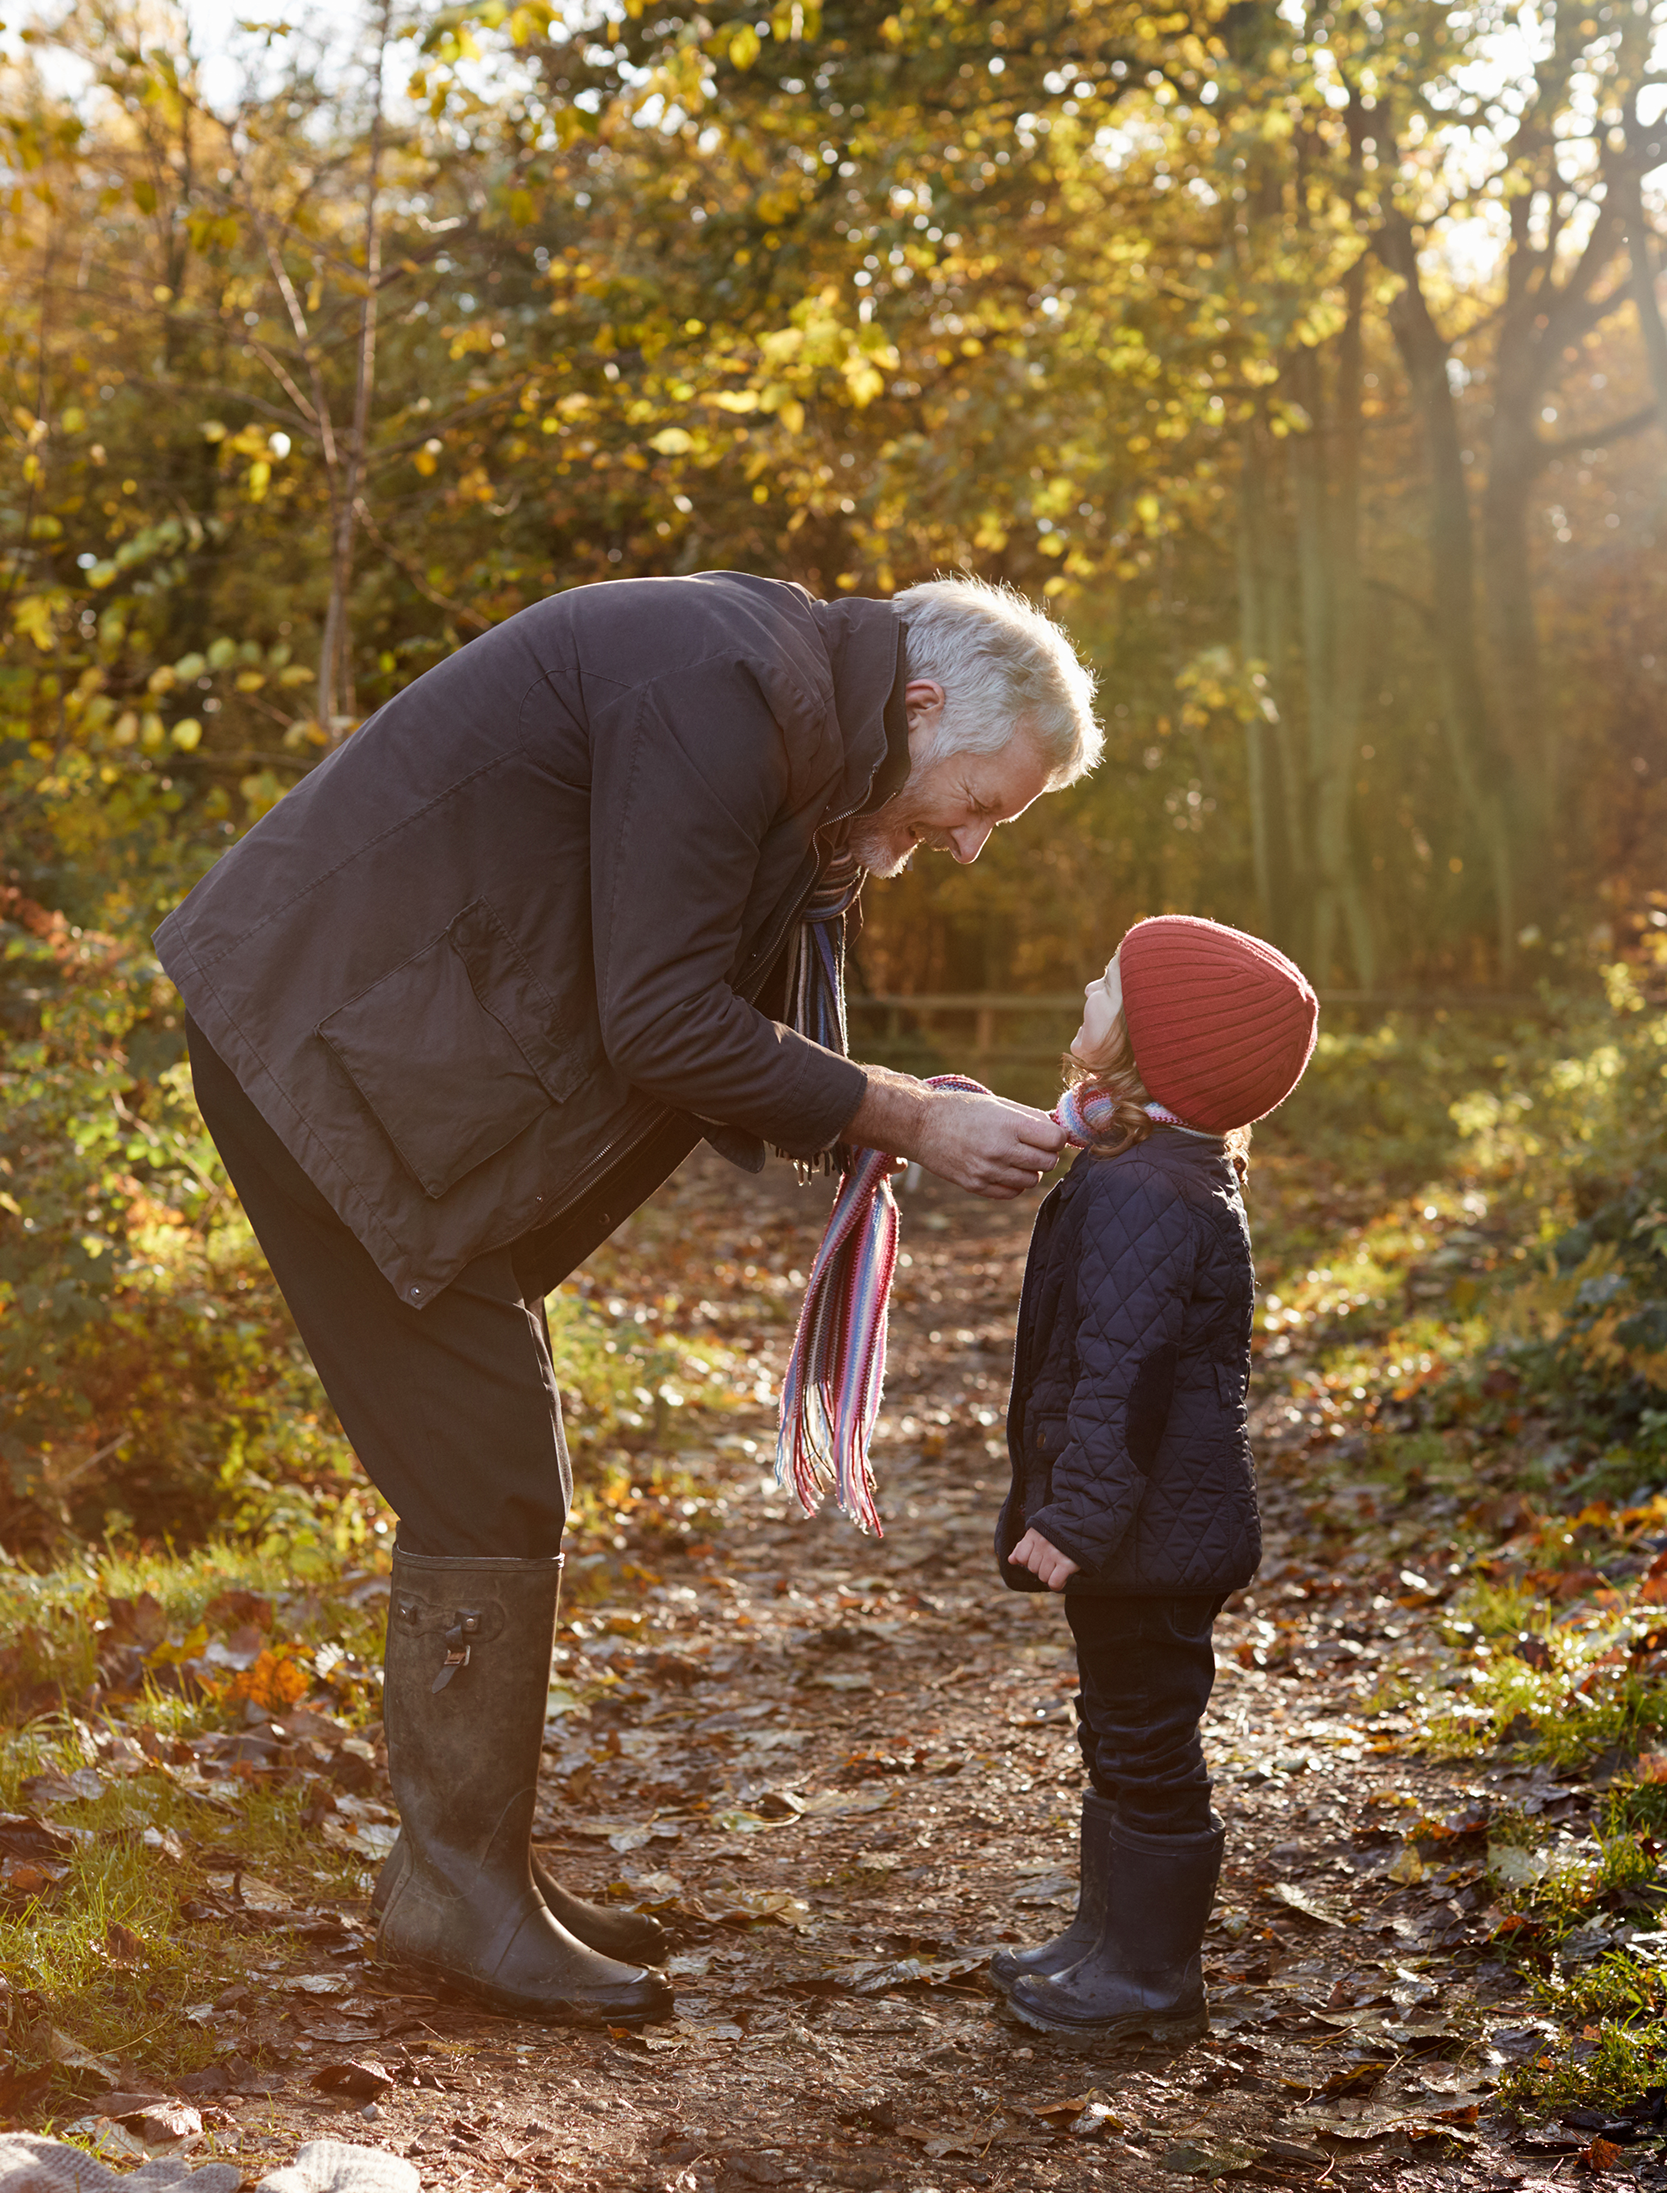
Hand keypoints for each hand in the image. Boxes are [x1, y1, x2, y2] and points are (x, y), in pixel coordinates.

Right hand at [914, 1088, 1065, 1200]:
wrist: (920, 1125)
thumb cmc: (962, 1110)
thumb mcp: (998, 1104)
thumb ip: (1030, 1118)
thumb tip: (1058, 1130)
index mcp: (1008, 1124)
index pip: (1055, 1140)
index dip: (1057, 1137)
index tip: (1049, 1134)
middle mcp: (1000, 1149)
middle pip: (1048, 1163)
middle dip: (1046, 1154)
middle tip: (1033, 1145)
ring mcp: (987, 1171)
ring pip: (1032, 1181)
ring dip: (1029, 1170)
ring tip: (1015, 1157)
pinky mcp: (975, 1186)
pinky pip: (1012, 1193)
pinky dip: (1014, 1183)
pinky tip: (1003, 1169)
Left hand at [1010, 1528, 1079, 1590]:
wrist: (1089, 1524)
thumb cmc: (1061, 1530)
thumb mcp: (1040, 1531)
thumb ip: (1024, 1545)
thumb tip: (1011, 1560)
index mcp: (1034, 1534)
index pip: (1021, 1557)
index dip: (1029, 1560)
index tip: (1041, 1556)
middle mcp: (1043, 1543)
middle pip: (1032, 1568)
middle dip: (1042, 1567)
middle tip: (1053, 1560)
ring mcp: (1054, 1553)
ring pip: (1043, 1577)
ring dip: (1051, 1575)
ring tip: (1060, 1566)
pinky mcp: (1067, 1563)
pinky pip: (1054, 1583)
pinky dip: (1058, 1584)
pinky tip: (1063, 1578)